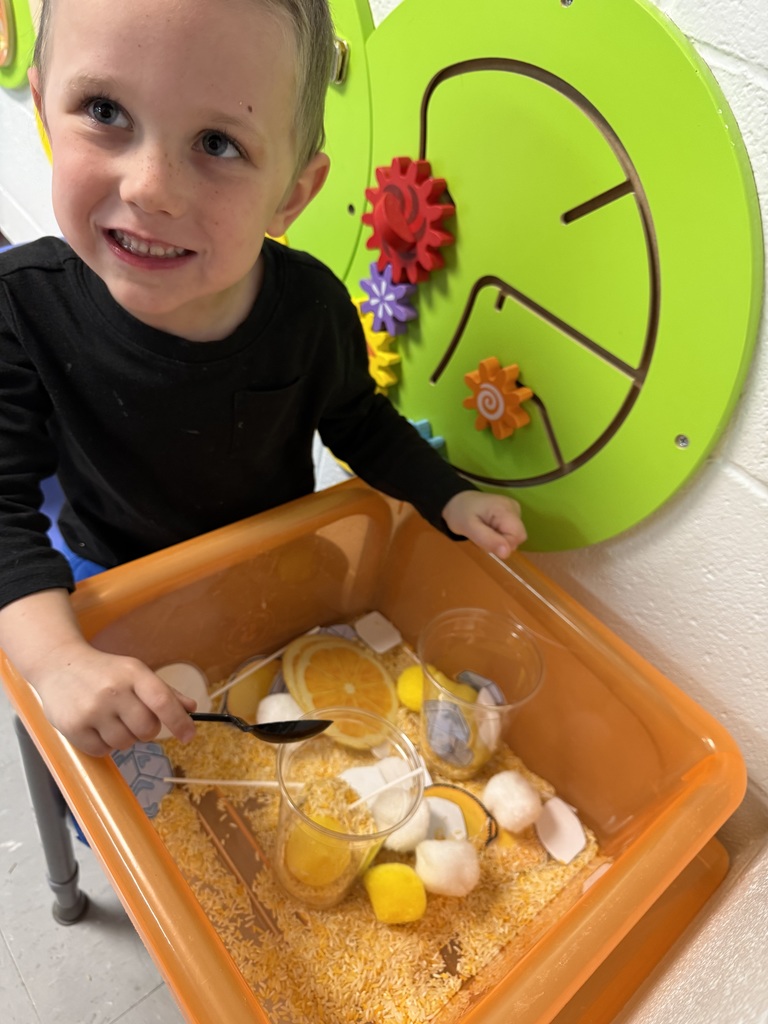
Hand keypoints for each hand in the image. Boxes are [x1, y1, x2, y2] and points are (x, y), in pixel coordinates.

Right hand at [29, 640, 197, 755]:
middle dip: (147, 730)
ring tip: (111, 719)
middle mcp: (113, 691)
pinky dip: (104, 745)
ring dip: (124, 737)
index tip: (189, 736)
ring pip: (125, 743)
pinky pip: (102, 751)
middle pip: (147, 729)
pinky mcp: (73, 727)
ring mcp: (92, 710)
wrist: (59, 665)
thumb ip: (164, 692)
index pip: (162, 701)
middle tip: (135, 720)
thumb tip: (191, 708)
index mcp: (133, 673)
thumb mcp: (135, 672)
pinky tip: (96, 726)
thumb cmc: (104, 671)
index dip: (179, 722)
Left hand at [442, 490, 525, 558]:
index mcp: (505, 509)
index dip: (503, 544)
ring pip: (514, 536)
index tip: (486, 539)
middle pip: (518, 536)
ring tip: (484, 530)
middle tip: (483, 535)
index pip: (517, 536)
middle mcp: (514, 507)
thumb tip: (506, 553)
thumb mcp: (468, 528)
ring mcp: (514, 509)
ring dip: (500, 539)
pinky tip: (489, 528)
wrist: (457, 501)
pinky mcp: (512, 513)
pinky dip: (500, 534)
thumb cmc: (460, 513)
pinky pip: (511, 531)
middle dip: (501, 542)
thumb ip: (487, 540)